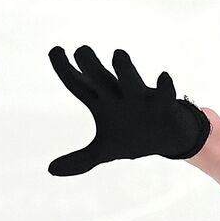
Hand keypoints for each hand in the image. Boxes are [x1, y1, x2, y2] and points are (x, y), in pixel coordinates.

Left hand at [47, 45, 210, 174]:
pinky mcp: (165, 106)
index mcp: (102, 102)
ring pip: (130, 80)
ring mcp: (141, 99)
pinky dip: (165, 86)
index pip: (77, 84)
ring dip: (124, 69)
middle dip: (90, 65)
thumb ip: (80, 160)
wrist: (168, 139)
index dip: (64, 69)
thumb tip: (50, 170)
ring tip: (119, 55)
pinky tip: (163, 77)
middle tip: (81, 51)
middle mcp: (119, 96)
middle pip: (100, 78)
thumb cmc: (133, 137)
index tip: (55, 50)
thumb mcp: (104, 151)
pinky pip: (165, 94)